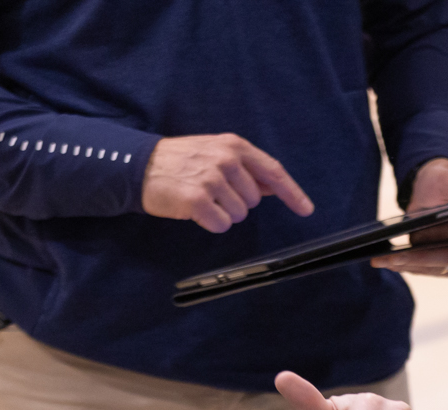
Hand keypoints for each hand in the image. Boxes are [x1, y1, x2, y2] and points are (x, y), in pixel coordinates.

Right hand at [142, 134, 315, 233]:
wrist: (141, 165)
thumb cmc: (181, 161)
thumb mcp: (215, 153)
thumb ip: (247, 169)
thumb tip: (273, 187)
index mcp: (234, 146)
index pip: (273, 171)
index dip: (292, 193)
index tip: (306, 209)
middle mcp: (226, 159)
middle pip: (254, 200)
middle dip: (237, 202)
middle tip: (213, 191)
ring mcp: (212, 179)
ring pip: (239, 215)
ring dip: (222, 213)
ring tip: (202, 198)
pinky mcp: (197, 199)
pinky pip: (221, 225)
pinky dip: (211, 223)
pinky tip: (195, 209)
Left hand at [371, 158, 447, 277]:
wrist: (436, 193)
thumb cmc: (444, 183)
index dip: (439, 240)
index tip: (412, 240)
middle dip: (418, 259)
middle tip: (390, 259)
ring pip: (440, 268)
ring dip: (411, 266)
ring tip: (384, 261)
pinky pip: (433, 271)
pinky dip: (413, 268)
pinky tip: (393, 263)